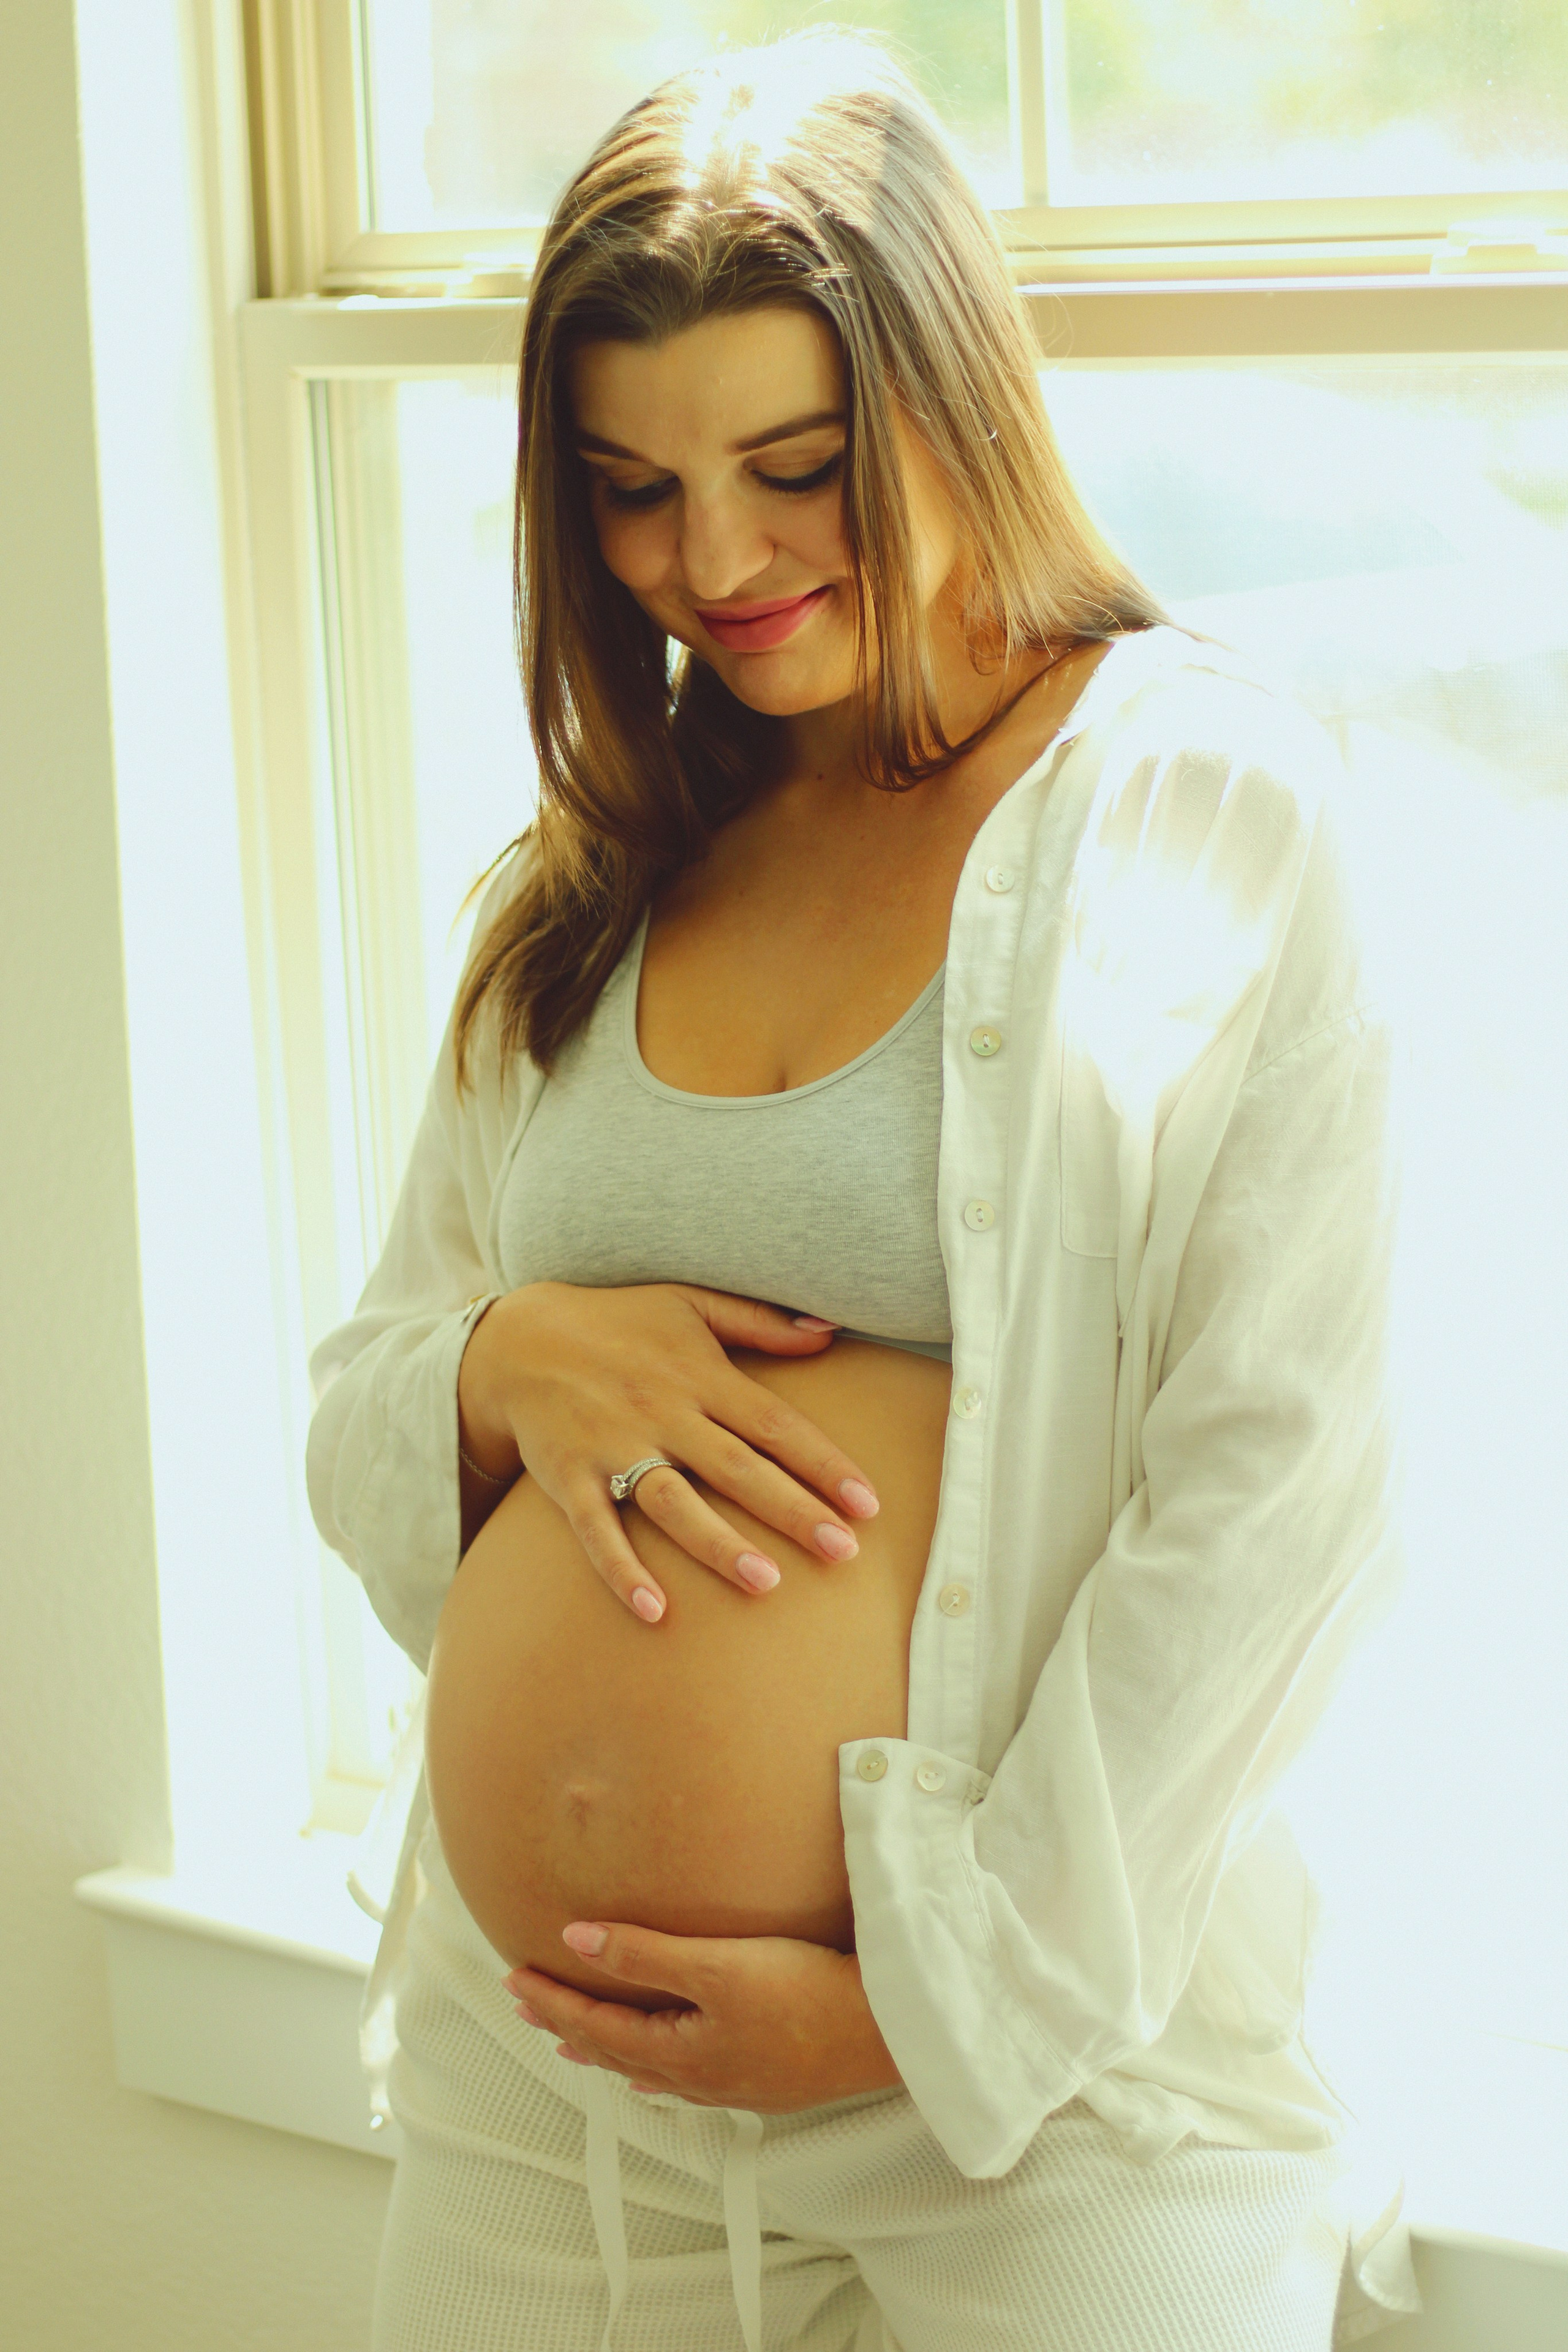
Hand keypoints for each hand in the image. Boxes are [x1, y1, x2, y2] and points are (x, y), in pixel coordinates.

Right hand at [458, 1281, 879, 1619]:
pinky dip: (622, 1571)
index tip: (868, 1504)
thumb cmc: (618, 1323)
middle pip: (737, 1469)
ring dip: (718, 1545)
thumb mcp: (689, 1304)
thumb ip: (760, 1322)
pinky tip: (655, 1610)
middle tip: (844, 1553)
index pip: (775, 1424)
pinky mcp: (568, 1477)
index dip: (823, 1464)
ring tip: (766, 1584)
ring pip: (673, 1503)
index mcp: (700, 1376)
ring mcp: (612, 1447)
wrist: (518, 1338)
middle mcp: (661, 1413)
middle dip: (792, 1511)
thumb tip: (830, 1330)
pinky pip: (596, 1530)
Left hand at [502, 1921, 904, 2112]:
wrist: (885, 2031)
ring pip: (647, 2067)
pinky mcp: (760, 2077)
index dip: (550, 2002)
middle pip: (612, 2051)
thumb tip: (575, 1941)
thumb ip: (645, 1953)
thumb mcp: (717, 1966)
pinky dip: (652, 2065)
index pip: (594, 2027)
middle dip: (565, 2025)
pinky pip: (683, 2076)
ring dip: (604, 2049)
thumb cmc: (805, 1994)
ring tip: (573, 2044)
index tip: (512, 1979)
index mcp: (677, 2052)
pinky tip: (657, 2073)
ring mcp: (729, 2082)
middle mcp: (695, 2077)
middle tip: (526, 2006)